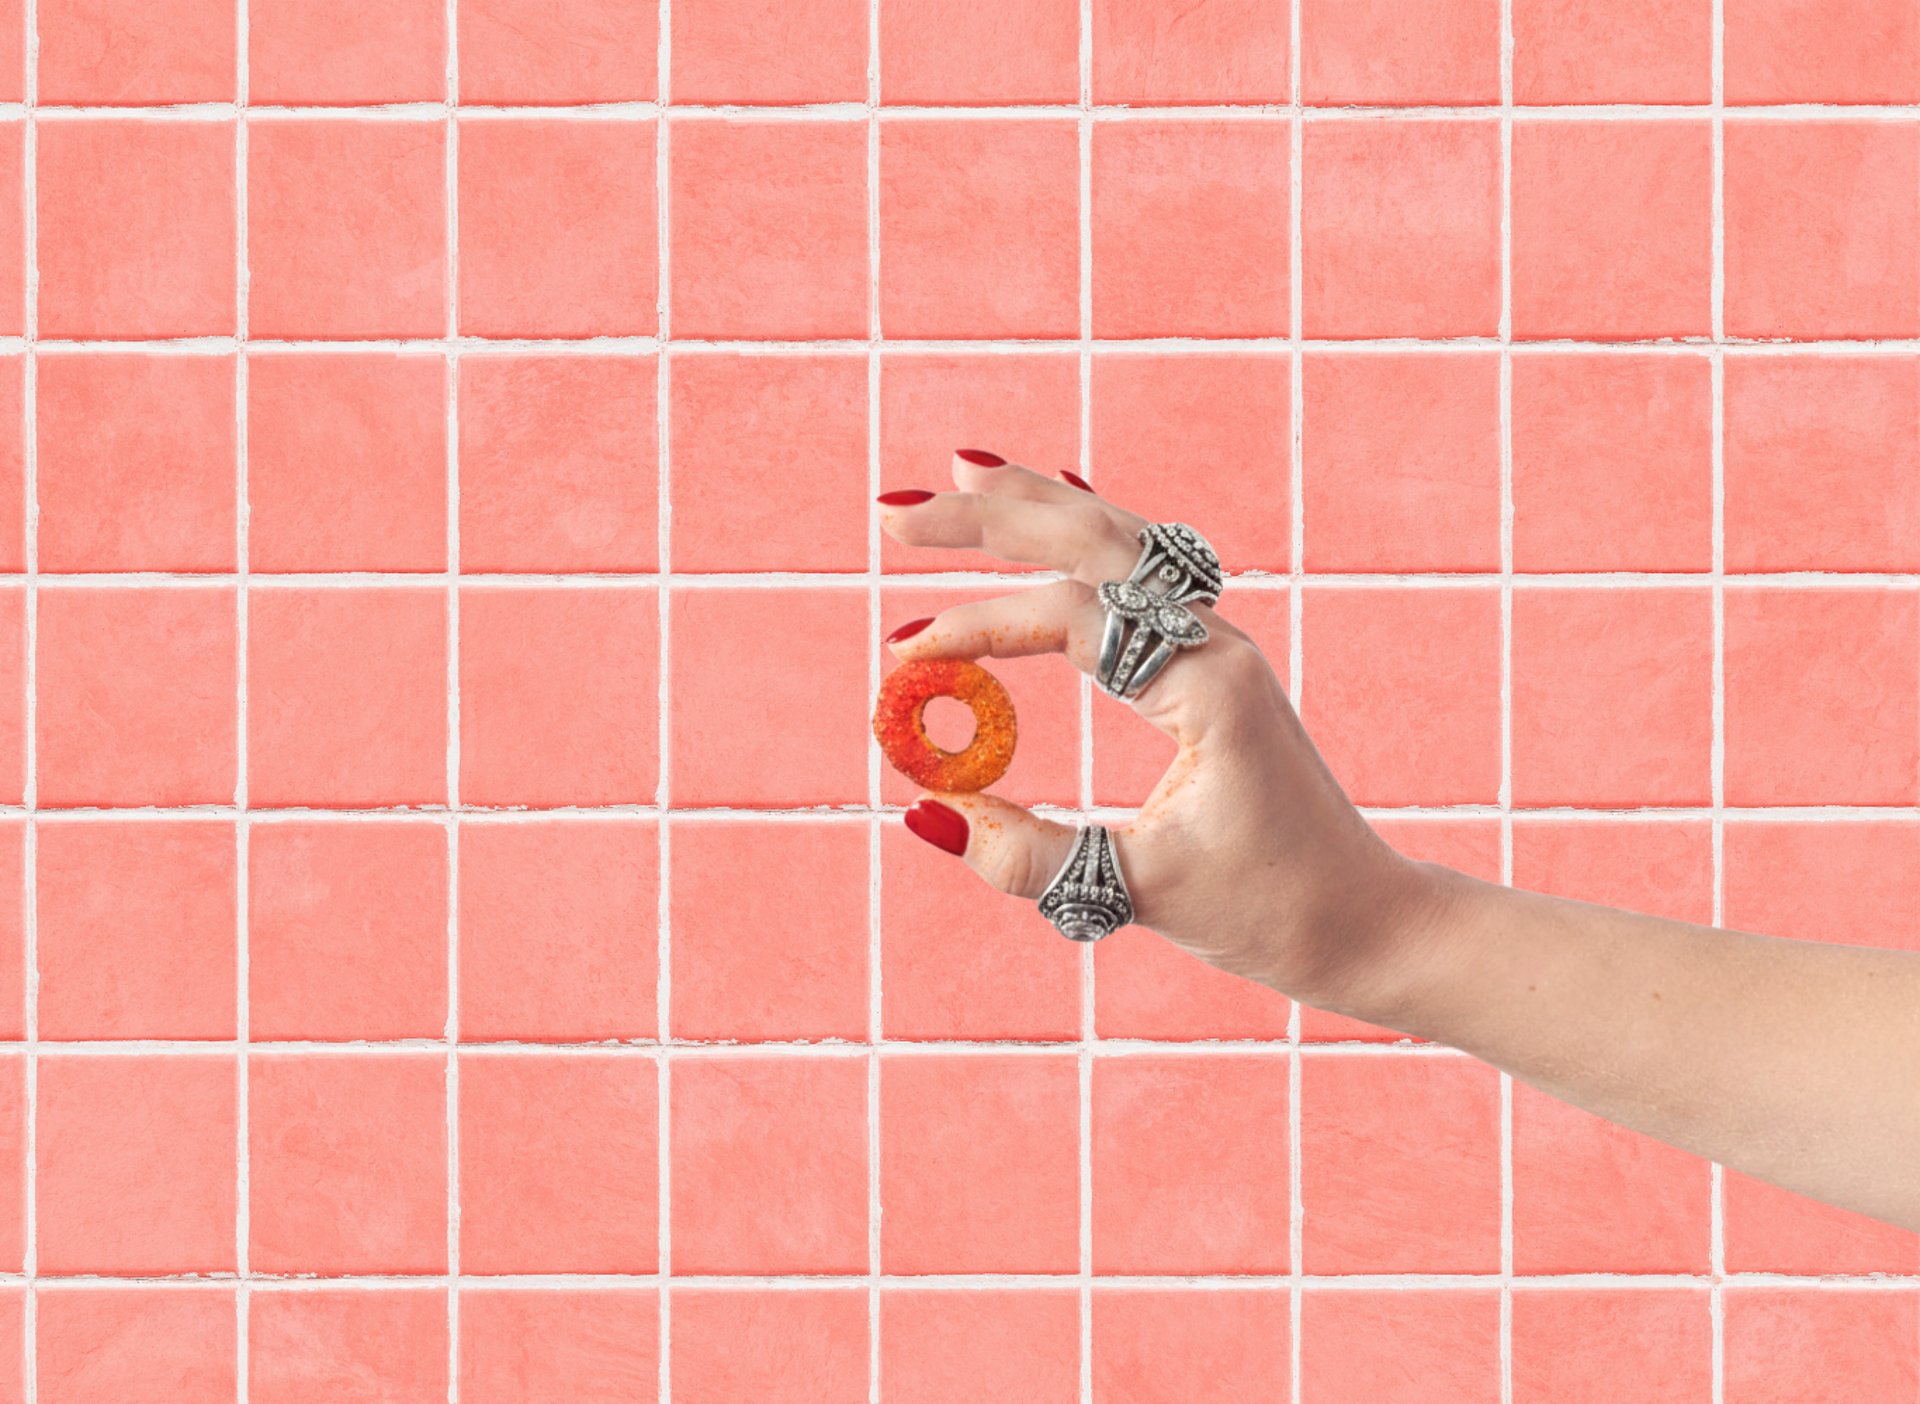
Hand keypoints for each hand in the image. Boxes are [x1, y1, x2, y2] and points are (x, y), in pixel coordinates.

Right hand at [879, 451, 1440, 1009]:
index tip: (904, 659)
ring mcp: (1219, 645)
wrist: (1368, 919)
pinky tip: (1059, 502)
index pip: (1073, 616)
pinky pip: (1144, 572)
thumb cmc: (1271, 910)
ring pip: (1121, 541)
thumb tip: (923, 810)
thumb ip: (1028, 856)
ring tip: (959, 476)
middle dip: (991, 520)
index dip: (980, 628)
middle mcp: (1218, 643)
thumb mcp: (1139, 892)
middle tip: (895, 517)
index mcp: (1210, 684)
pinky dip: (1087, 533)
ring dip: (1036, 508)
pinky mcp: (1212, 666)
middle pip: (1094, 541)